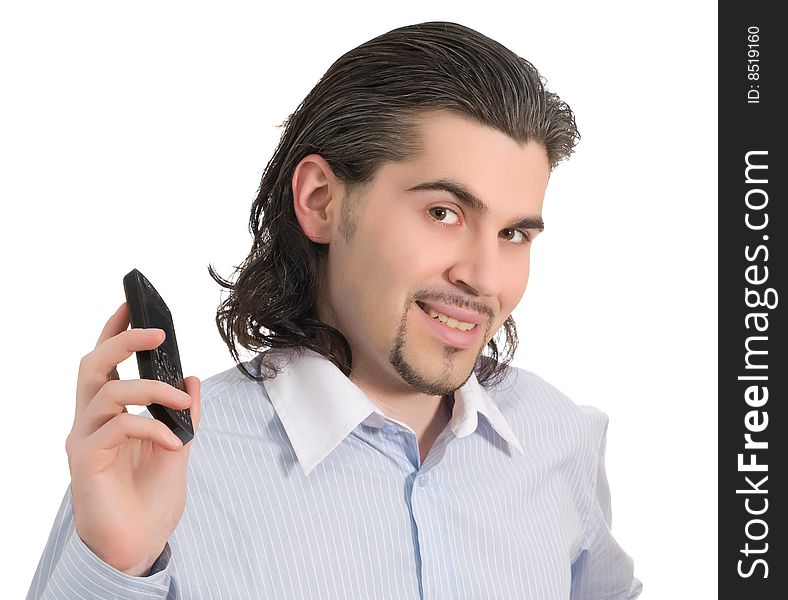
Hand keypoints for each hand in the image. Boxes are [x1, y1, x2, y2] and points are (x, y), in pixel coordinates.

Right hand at [65, 302, 200, 575]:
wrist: (139, 545)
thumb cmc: (151, 498)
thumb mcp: (178, 447)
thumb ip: (183, 414)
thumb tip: (192, 378)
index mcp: (109, 414)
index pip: (106, 364)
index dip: (114, 331)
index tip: (132, 304)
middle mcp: (90, 421)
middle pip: (93, 364)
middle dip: (124, 341)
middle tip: (159, 334)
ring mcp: (85, 440)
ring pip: (108, 391)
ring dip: (152, 390)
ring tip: (181, 403)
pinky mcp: (86, 461)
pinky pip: (118, 427)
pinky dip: (151, 428)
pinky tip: (173, 445)